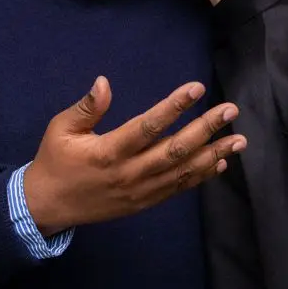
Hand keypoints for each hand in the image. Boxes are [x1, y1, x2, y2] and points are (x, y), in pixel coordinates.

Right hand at [23, 76, 246, 232]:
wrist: (48, 206)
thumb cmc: (55, 161)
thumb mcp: (60, 129)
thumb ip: (86, 108)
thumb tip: (104, 82)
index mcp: (108, 152)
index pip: (147, 126)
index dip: (173, 106)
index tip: (196, 88)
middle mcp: (128, 173)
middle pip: (175, 150)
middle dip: (206, 128)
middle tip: (230, 110)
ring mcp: (139, 191)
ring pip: (182, 171)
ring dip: (213, 154)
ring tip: (239, 139)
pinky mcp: (144, 203)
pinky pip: (177, 188)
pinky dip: (201, 176)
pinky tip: (220, 162)